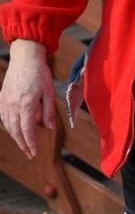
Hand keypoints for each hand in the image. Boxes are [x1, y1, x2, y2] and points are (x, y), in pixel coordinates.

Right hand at [0, 39, 55, 158]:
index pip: (27, 130)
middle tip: (30, 154)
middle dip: (23, 144)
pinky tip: (13, 130)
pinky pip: (3, 116)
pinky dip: (8, 126)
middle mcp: (13, 105)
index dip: (31, 143)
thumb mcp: (49, 93)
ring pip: (8, 125)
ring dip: (15, 137)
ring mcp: (5, 101)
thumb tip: (50, 128)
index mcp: (26, 105)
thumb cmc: (40, 74)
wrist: (25, 59)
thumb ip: (49, 112)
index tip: (35, 153)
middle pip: (16, 130)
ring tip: (24, 145)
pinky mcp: (2, 97)